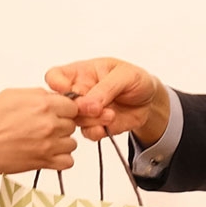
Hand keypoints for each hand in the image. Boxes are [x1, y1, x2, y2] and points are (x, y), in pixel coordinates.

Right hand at [0, 89, 77, 174]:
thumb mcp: (12, 95)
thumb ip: (37, 95)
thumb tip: (52, 97)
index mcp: (43, 104)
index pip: (73, 106)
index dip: (64, 109)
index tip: (58, 113)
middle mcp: (49, 124)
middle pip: (72, 124)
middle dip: (61, 125)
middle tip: (45, 128)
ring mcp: (48, 144)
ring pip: (71, 143)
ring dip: (61, 143)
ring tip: (44, 142)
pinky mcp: (44, 161)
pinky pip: (67, 162)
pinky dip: (60, 160)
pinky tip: (48, 154)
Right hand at [44, 58, 169, 143]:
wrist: (150, 101)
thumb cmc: (135, 80)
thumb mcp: (124, 75)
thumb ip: (105, 88)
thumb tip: (87, 104)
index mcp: (81, 73)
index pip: (55, 76)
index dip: (56, 84)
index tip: (67, 90)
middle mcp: (79, 92)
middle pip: (62, 104)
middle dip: (78, 108)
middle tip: (97, 108)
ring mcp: (85, 111)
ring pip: (74, 121)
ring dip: (91, 121)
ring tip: (110, 115)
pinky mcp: (95, 126)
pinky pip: (87, 133)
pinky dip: (97, 132)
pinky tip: (108, 126)